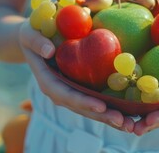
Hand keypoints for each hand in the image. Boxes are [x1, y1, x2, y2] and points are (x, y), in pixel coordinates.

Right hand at [18, 20, 133, 131]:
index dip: (83, 102)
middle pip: (81, 108)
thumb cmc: (32, 32)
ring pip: (90, 109)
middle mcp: (59, 92)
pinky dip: (111, 109)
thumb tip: (49, 51)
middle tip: (122, 121)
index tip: (100, 106)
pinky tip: (128, 115)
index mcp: (48, 81)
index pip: (65, 95)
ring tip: (129, 126)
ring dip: (109, 118)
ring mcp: (70, 93)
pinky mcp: (80, 89)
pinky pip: (95, 101)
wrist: (35, 38)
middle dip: (101, 116)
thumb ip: (36, 41)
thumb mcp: (29, 33)